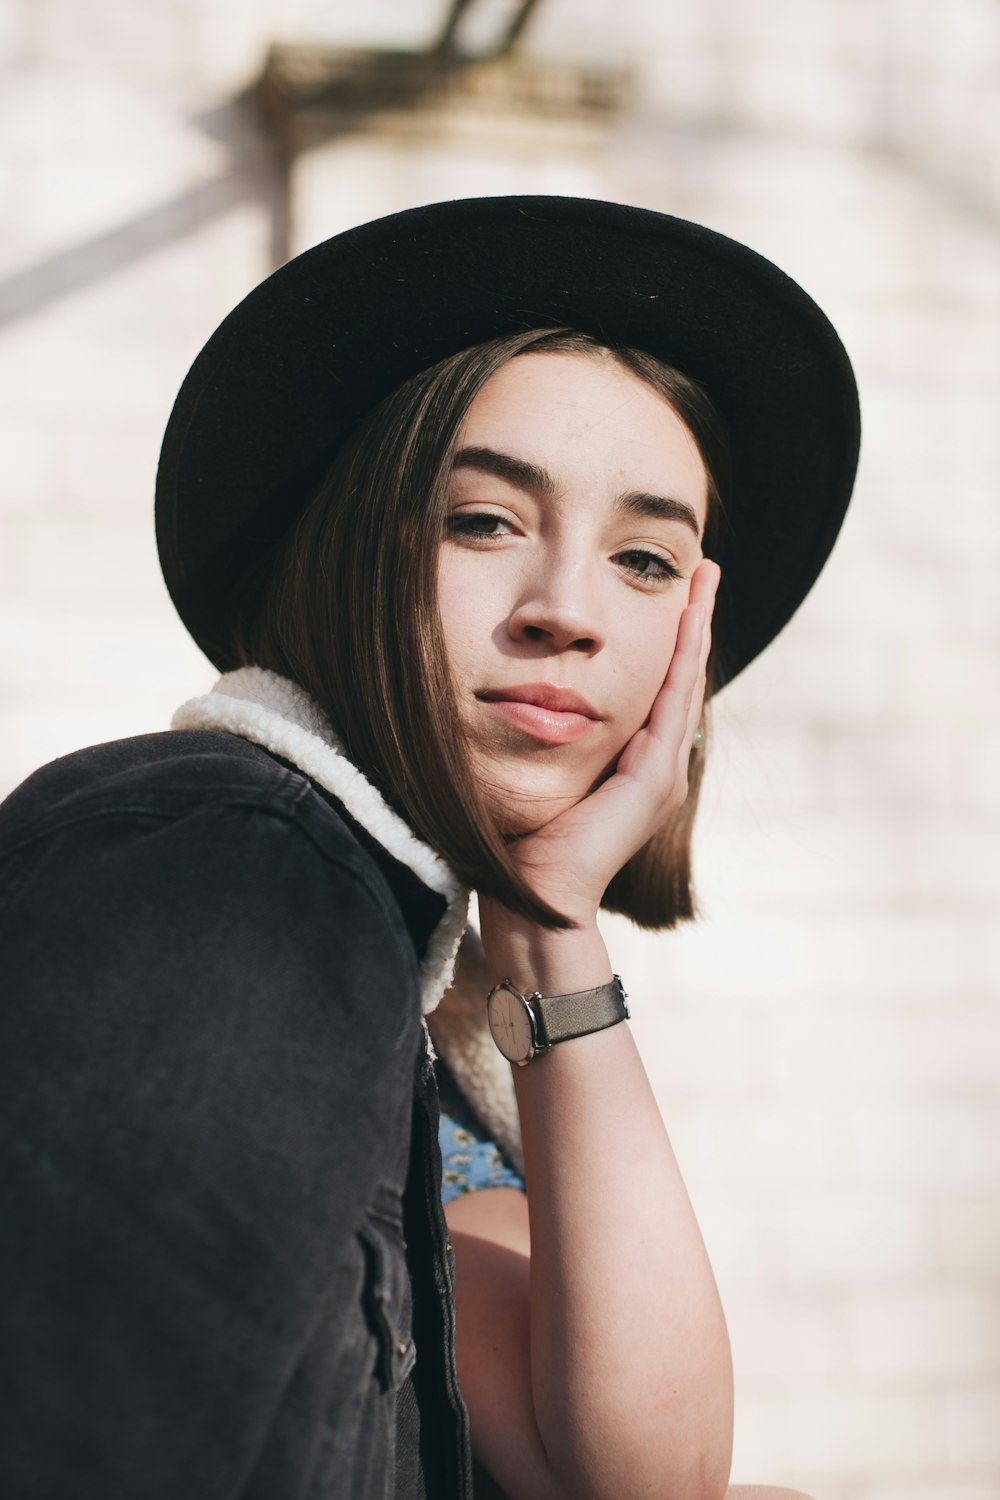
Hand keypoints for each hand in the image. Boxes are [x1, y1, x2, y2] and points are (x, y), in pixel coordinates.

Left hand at [501, 559, 719, 923]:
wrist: (537, 896)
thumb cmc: (525, 842)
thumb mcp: (544, 772)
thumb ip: (550, 737)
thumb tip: (525, 696)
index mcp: (636, 764)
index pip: (659, 687)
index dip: (670, 639)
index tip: (674, 592)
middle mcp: (659, 765)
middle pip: (682, 676)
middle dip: (693, 621)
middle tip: (703, 568)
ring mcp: (663, 773)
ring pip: (684, 682)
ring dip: (696, 627)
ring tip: (703, 580)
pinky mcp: (655, 780)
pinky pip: (672, 703)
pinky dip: (682, 659)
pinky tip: (687, 621)